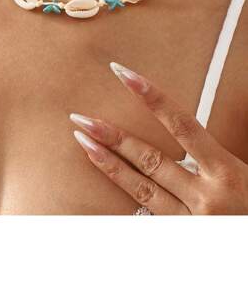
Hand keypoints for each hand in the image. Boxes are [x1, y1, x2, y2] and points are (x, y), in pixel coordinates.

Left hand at [70, 62, 247, 214]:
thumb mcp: (242, 175)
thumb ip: (210, 157)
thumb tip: (180, 134)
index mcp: (226, 172)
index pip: (182, 125)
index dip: (152, 97)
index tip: (125, 75)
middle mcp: (205, 197)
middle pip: (150, 159)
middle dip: (114, 136)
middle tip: (82, 119)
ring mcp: (190, 222)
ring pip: (141, 188)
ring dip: (109, 164)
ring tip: (84, 142)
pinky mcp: (181, 239)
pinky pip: (147, 216)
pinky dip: (127, 198)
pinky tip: (107, 179)